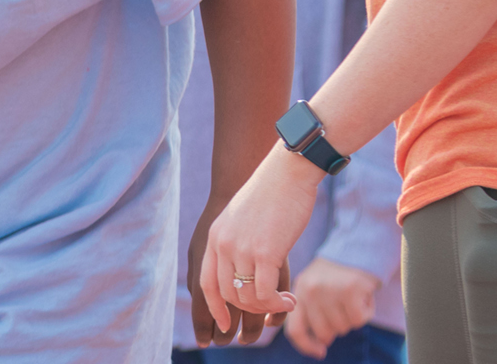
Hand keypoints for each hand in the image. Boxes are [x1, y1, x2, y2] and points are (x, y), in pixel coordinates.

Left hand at [200, 147, 323, 333]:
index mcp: (214, 236)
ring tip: (286, 302)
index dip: (215, 308)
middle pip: (228, 294)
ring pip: (247, 298)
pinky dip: (278, 304)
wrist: (287, 172)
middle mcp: (223, 244)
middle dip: (249, 310)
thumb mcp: (242, 219)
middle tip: (271, 307)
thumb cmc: (271, 195)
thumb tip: (246, 270)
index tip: (226, 324)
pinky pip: (266, 294)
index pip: (205, 283)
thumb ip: (238, 242)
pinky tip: (291, 300)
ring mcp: (242, 249)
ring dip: (267, 307)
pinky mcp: (266, 253)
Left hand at [284, 258, 378, 357]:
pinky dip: (366, 312)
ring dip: (352, 317)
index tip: (320, 352)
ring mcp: (329, 290)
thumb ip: (310, 310)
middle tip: (344, 307)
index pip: (295, 330)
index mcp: (299, 290)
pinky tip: (364, 296)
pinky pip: (358, 320)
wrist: (359, 246)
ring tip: (352, 296)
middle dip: (337, 327)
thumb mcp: (315, 285)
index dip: (307, 346)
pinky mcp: (350, 290)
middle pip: (324, 333)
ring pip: (343, 327)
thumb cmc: (337, 273)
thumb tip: (319, 342)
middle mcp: (310, 290)